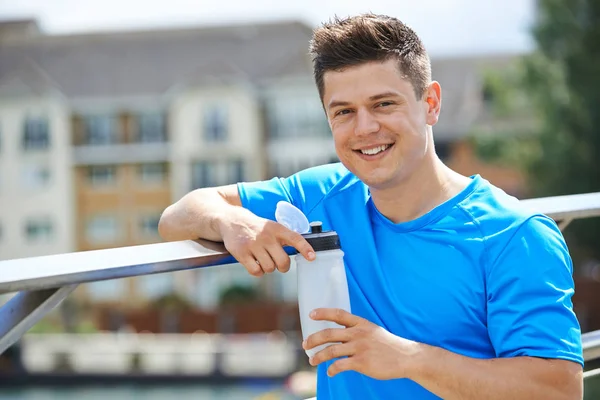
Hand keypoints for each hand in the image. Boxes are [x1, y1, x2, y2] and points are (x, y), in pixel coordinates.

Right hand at [219, 207, 314, 275]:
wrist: (232, 220)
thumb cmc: (257, 227)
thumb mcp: (272, 226)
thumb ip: (285, 238)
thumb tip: (304, 254)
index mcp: (277, 228)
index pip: (295, 238)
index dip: (305, 248)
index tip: (312, 257)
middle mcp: (266, 236)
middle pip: (283, 261)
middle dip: (283, 266)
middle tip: (280, 264)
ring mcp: (253, 245)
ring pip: (269, 268)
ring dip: (268, 268)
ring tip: (263, 259)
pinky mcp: (241, 253)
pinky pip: (256, 272)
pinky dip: (258, 271)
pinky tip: (255, 263)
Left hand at [303, 308, 421, 379]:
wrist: (406, 357)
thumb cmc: (388, 345)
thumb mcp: (373, 331)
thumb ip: (357, 330)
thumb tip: (338, 335)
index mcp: (361, 323)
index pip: (338, 314)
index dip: (323, 313)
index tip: (311, 314)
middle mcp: (358, 334)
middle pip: (329, 333)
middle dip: (314, 339)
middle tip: (305, 345)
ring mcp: (360, 348)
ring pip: (331, 351)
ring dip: (318, 356)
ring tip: (312, 360)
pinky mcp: (362, 362)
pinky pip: (340, 365)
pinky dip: (332, 369)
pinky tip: (330, 372)